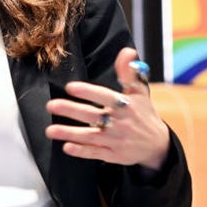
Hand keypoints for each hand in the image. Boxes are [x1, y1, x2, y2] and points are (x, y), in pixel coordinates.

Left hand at [44, 47, 170, 169]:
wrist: (157, 144)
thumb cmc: (144, 113)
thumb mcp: (140, 92)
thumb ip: (129, 72)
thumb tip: (127, 51)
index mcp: (126, 105)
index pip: (105, 96)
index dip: (88, 92)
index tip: (70, 87)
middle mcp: (120, 123)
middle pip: (92, 115)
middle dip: (71, 110)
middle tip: (51, 105)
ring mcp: (116, 140)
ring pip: (90, 136)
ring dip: (69, 133)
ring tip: (50, 130)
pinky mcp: (114, 155)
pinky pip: (95, 153)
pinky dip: (81, 151)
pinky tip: (66, 147)